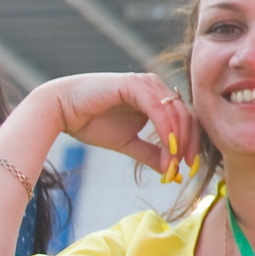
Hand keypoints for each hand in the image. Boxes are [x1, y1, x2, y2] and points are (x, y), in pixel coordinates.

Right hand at [22, 72, 195, 178]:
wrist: (61, 111)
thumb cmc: (92, 123)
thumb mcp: (128, 143)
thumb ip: (150, 153)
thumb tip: (170, 171)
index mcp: (157, 98)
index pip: (186, 119)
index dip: (193, 144)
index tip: (190, 169)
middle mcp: (156, 87)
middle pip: (188, 116)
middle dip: (191, 145)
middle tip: (186, 169)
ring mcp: (147, 83)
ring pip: (177, 113)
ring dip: (179, 141)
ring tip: (173, 164)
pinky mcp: (135, 84)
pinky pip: (159, 108)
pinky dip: (166, 129)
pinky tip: (168, 147)